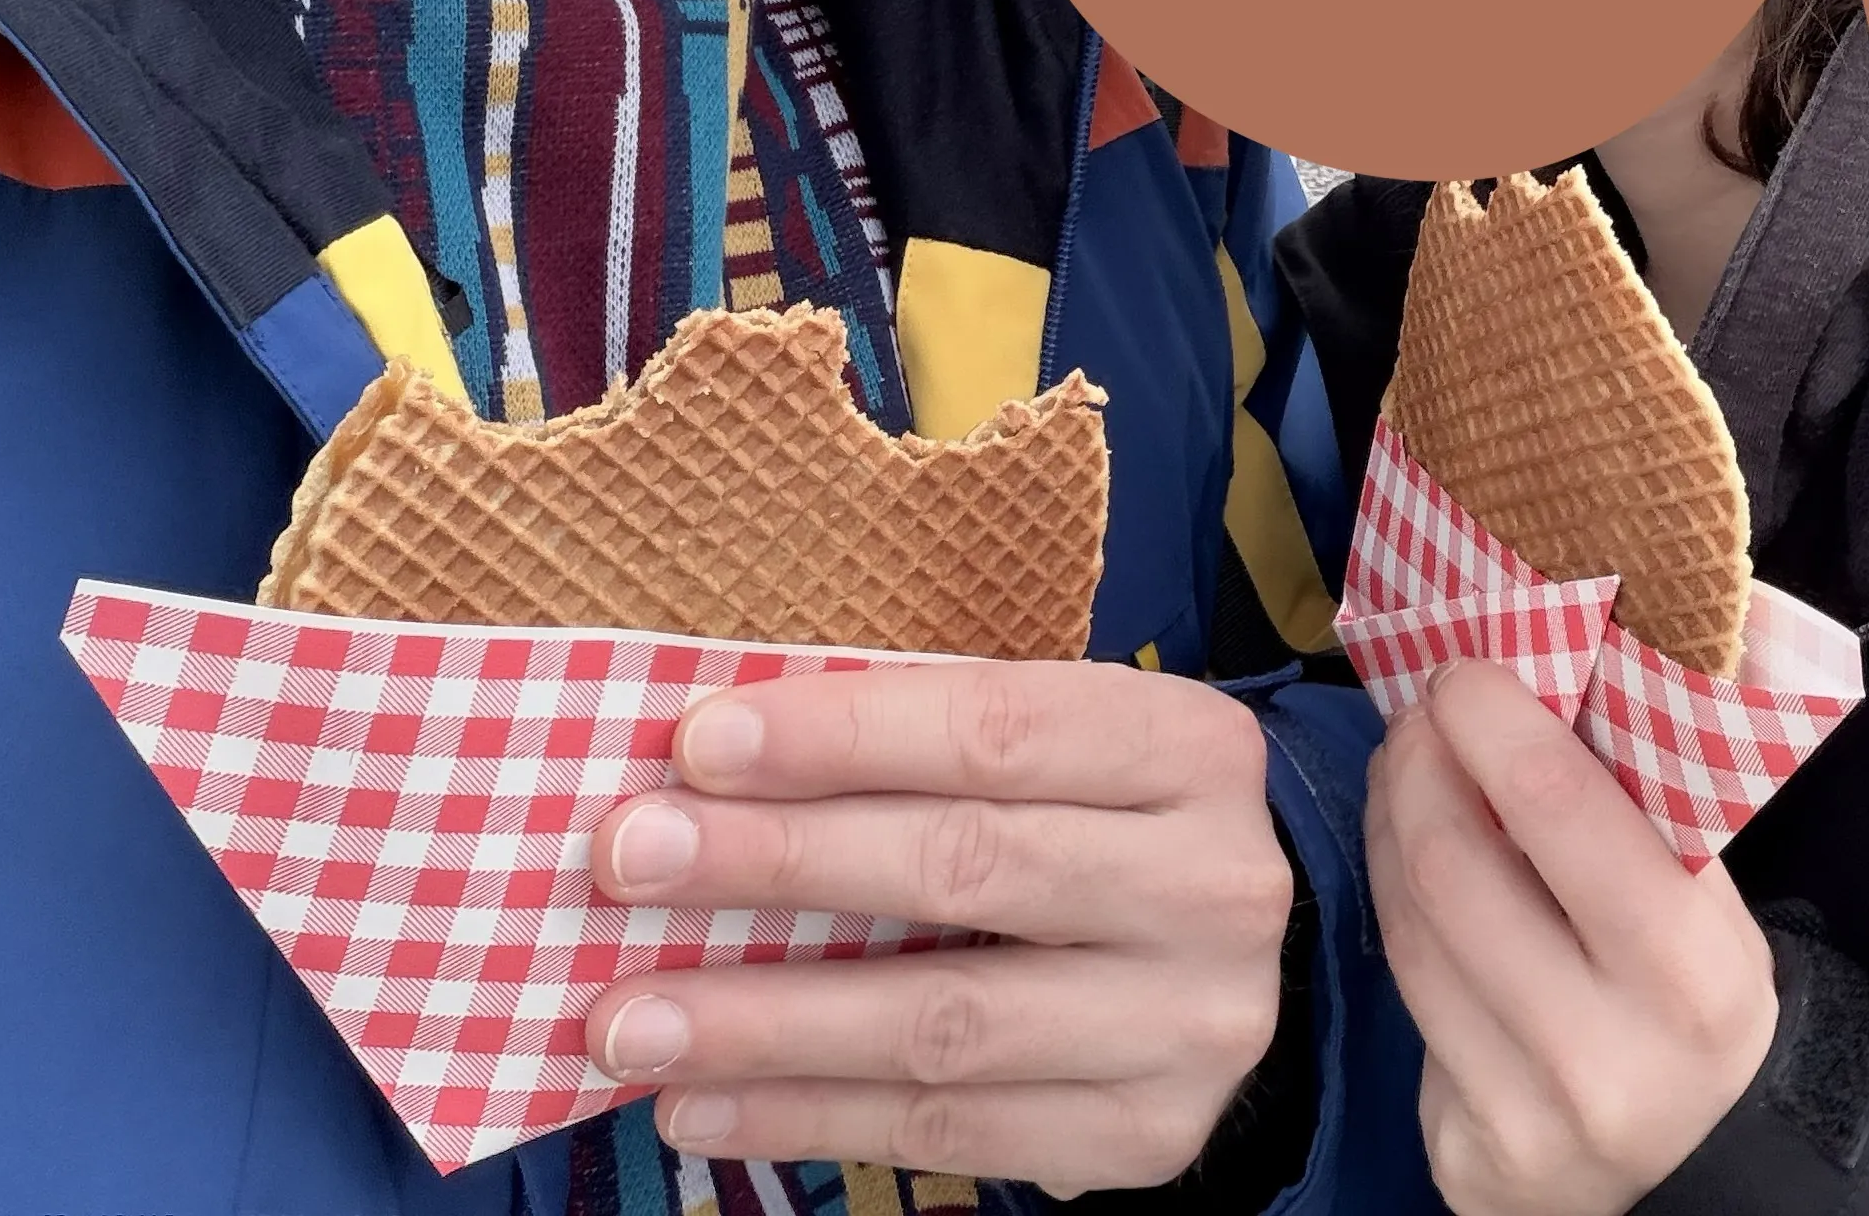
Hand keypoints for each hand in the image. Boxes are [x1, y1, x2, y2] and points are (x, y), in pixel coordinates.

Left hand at [582, 660, 1295, 1185]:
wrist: (1241, 961)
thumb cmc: (1097, 824)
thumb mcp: (1059, 751)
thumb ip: (922, 749)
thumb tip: (707, 768)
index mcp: (1192, 748)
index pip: (999, 730)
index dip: (842, 737)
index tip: (696, 744)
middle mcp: (1213, 885)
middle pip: (967, 867)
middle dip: (780, 863)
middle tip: (627, 862)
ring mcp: (1189, 1023)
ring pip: (947, 1022)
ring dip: (766, 1022)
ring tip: (629, 1021)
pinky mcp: (1145, 1136)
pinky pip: (949, 1133)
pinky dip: (807, 1118)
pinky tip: (702, 1102)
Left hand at [1369, 661, 1779, 1215]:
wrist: (1697, 1166)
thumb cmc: (1698, 995)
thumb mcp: (1707, 904)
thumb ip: (1635, 809)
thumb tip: (1533, 679)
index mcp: (1688, 970)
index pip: (1558, 810)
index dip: (1494, 723)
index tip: (1464, 671)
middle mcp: (1600, 1052)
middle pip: (1453, 867)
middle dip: (1419, 766)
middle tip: (1418, 714)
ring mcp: (1522, 1112)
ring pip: (1410, 928)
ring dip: (1392, 825)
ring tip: (1405, 770)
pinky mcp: (1460, 1150)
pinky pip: (1404, 997)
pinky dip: (1395, 909)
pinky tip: (1407, 865)